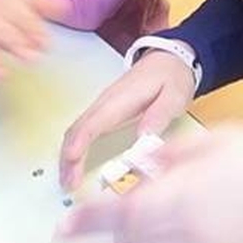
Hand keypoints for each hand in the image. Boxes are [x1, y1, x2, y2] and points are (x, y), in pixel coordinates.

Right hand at [0, 0, 68, 95]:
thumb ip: (45, 5)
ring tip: (3, 77)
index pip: (21, 17)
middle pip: (1, 33)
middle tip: (31, 59)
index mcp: (6, 6)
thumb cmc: (3, 2)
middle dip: (16, 45)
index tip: (45, 43)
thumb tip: (66, 6)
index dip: (34, 30)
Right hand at [59, 52, 195, 191]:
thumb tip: (143, 138)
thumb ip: (159, 115)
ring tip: (68, 181)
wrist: (170, 58)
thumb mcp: (174, 95)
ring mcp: (103, 107)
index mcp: (120, 100)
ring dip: (69, 156)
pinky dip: (75, 148)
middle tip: (68, 184)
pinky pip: (83, 131)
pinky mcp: (105, 112)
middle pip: (77, 130)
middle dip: (68, 158)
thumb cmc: (172, 77)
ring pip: (76, 131)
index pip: (92, 123)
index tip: (71, 162)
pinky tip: (76, 164)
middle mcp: (105, 103)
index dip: (79, 144)